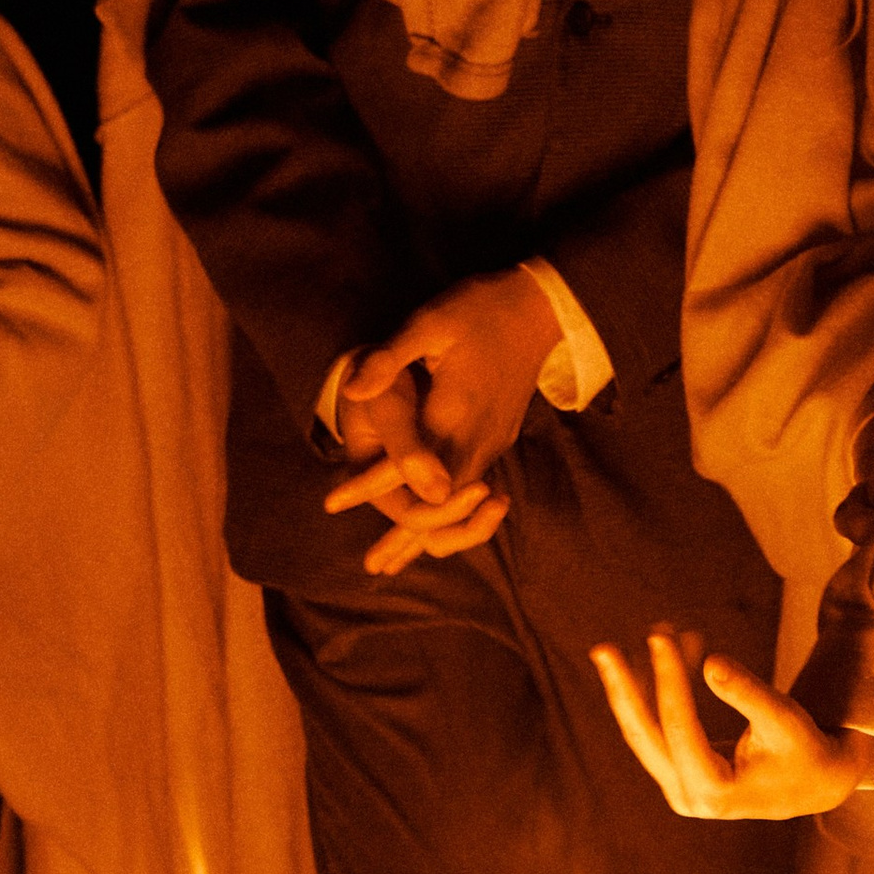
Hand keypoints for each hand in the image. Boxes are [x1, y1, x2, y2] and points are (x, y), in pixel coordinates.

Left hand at [324, 269, 559, 574]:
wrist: (541, 308)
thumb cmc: (480, 310)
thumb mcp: (430, 323)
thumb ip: (389, 361)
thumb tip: (353, 391)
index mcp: (452, 414)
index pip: (409, 468)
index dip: (369, 487)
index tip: (332, 503)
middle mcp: (477, 438)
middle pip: (444, 506)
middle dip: (409, 537)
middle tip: (374, 566)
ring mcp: (494, 440)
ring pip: (464, 504)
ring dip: (433, 532)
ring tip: (396, 558)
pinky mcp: (501, 436)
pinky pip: (474, 486)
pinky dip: (453, 513)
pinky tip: (438, 521)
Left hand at [592, 626, 869, 822]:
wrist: (814, 784)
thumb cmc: (805, 751)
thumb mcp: (784, 720)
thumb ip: (747, 692)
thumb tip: (710, 662)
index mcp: (715, 793)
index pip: (679, 728)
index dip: (668, 678)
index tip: (659, 635)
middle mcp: (688, 799)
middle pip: (644, 737)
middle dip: (622, 688)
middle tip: (601, 648)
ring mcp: (678, 789)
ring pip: (646, 730)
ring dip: (645, 680)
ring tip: (659, 630)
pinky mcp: (678, 774)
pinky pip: (658, 728)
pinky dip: (662, 688)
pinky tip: (673, 648)